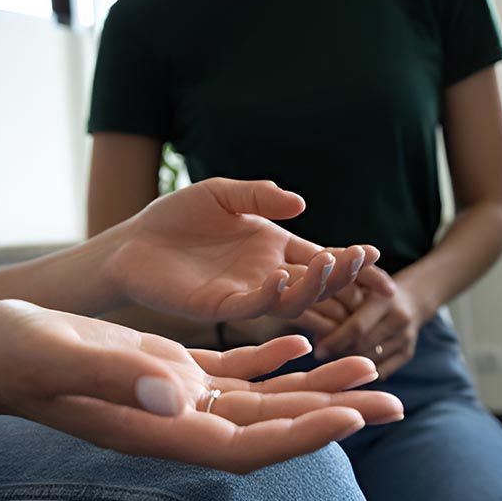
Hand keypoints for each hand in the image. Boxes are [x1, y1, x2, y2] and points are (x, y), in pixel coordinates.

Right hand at [0, 300, 403, 472]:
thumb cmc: (11, 355)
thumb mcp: (58, 356)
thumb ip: (117, 376)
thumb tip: (182, 393)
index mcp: (158, 430)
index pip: (247, 446)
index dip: (303, 437)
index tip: (354, 418)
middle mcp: (174, 423)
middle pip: (270, 429)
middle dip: (333, 416)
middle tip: (395, 402)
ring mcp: (172, 400)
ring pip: (260, 401)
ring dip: (313, 387)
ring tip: (367, 369)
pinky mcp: (164, 372)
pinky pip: (230, 374)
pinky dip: (269, 361)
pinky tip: (300, 340)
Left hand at [106, 178, 378, 321]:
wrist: (131, 242)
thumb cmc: (175, 217)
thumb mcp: (222, 193)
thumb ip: (259, 197)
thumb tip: (300, 203)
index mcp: (272, 249)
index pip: (319, 257)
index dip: (346, 259)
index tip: (371, 252)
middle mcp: (266, 276)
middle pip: (315, 283)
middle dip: (342, 274)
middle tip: (359, 259)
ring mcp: (245, 294)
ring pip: (292, 301)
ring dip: (314, 286)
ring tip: (329, 265)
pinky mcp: (219, 307)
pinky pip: (253, 307)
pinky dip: (272, 295)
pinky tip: (281, 277)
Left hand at [311, 269, 423, 376]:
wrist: (412, 298)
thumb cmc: (369, 291)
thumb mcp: (356, 283)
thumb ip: (335, 298)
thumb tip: (309, 323)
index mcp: (384, 299)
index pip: (357, 327)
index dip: (335, 340)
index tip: (317, 350)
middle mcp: (399, 318)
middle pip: (363, 346)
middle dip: (340, 352)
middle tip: (322, 354)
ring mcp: (406, 337)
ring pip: (372, 361)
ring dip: (351, 362)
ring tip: (336, 355)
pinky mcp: (409, 353)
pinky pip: (383, 371)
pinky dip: (365, 370)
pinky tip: (354, 364)